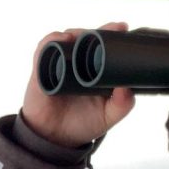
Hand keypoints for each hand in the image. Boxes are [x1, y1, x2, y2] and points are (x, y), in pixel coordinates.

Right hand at [21, 22, 135, 147]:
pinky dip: (52, 41)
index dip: (112, 35)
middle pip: (86, 38)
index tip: (123, 28)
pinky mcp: (41, 69)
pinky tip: (63, 39)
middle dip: (98, 30)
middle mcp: (77, 64)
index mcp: (94, 70)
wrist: (55, 140)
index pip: (103, 47)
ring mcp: (59, 64)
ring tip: (87, 34)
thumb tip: (127, 88)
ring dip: (77, 32)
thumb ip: (121, 105)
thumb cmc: (82, 124)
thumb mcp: (108, 116)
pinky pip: (44, 50)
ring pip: (67, 39)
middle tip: (112, 29)